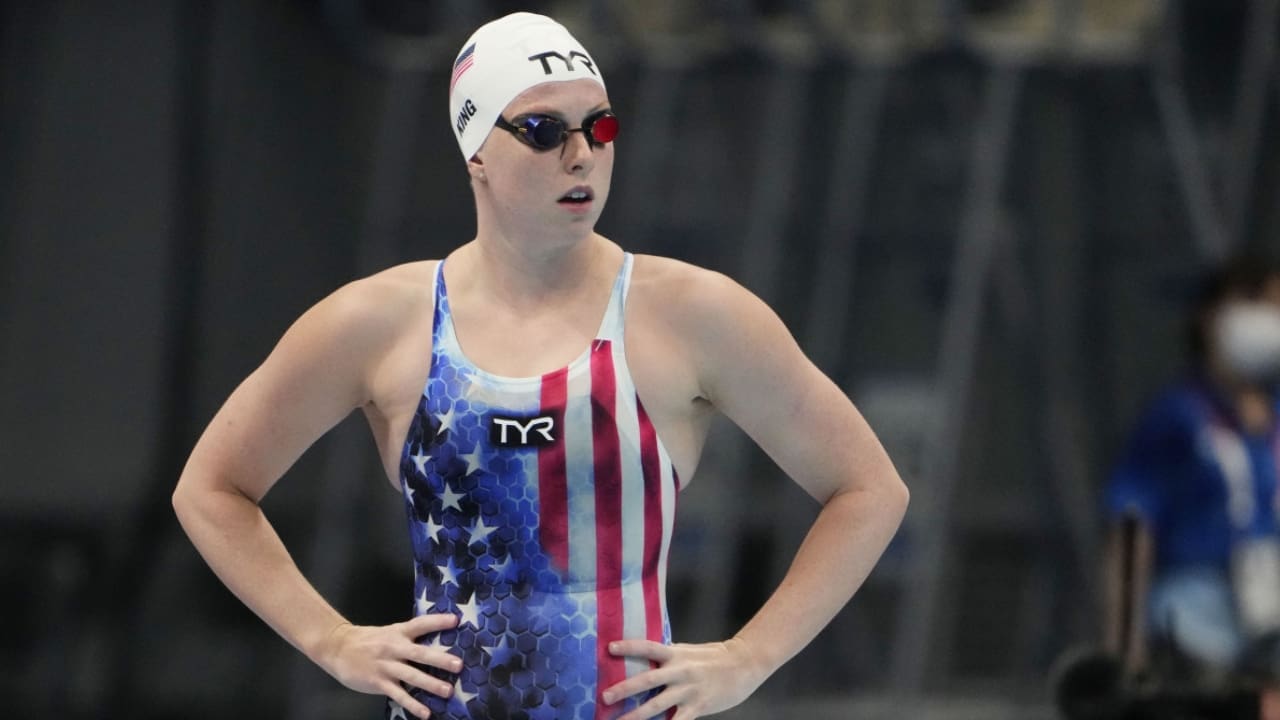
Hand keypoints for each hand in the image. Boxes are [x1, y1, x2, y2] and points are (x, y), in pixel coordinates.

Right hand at [315, 614, 461, 718]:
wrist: (338, 647)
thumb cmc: (367, 640)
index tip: (456, 620)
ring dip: (431, 684)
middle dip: (440, 659)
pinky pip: (399, 695)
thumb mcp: (389, 632)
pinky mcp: (379, 683)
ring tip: (448, 691)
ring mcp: (387, 666)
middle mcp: (394, 648)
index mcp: (398, 632)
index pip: (421, 624)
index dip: (438, 622)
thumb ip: (408, 636)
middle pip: (420, 653)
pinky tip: (425, 713)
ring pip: (412, 676)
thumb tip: (434, 642)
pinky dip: (412, 704)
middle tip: (458, 665)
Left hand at [603, 638, 766, 719]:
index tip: (609, 648)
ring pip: (657, 705)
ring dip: (636, 716)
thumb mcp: (688, 651)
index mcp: (676, 654)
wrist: (744, 664)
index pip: (648, 648)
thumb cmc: (714, 657)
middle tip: (605, 697)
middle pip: (647, 680)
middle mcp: (680, 671)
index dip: (629, 647)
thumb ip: (668, 656)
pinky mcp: (698, 707)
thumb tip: (645, 659)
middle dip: (624, 689)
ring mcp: (688, 690)